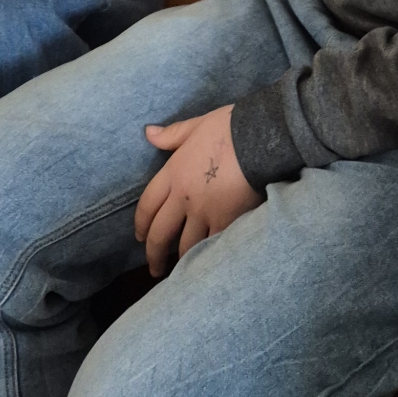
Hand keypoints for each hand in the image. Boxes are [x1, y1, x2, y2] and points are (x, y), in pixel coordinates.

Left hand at [133, 105, 263, 274]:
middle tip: (154, 267)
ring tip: (181, 271)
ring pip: (185, 246)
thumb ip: (172, 134)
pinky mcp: (227, 221)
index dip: (141, 224)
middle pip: (160, 234)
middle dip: (154, 254)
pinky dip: (207, 256)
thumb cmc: (228, 128)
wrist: (258, 138)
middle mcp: (183, 198)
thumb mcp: (196, 125)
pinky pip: (212, 245)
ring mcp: (204, 212)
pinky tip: (206, 263)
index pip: (148, 205)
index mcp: (173, 173)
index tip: (139, 237)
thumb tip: (148, 132)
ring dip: (180, 260)